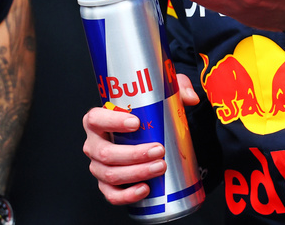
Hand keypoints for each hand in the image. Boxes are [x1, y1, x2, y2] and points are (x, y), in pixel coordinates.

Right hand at [83, 73, 199, 204]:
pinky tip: (145, 188)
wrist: (141, 135)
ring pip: (111, 174)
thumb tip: (191, 98)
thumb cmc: (143, 114)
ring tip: (160, 167)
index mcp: (97, 121)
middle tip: (159, 150)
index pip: (95, 119)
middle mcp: (94, 144)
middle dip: (134, 154)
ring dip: (137, 173)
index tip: (136, 122)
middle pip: (106, 153)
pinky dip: (127, 195)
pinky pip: (112, 194)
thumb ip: (176, 88)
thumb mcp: (159, 94)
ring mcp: (98, 167)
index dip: (112, 121)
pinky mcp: (106, 185)